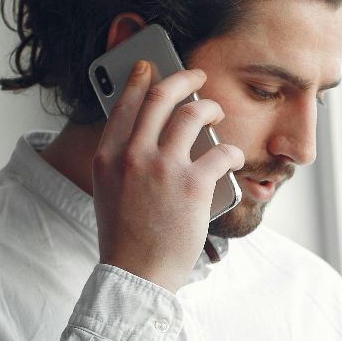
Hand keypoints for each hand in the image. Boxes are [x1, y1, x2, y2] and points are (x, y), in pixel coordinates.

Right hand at [92, 61, 243, 291]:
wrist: (137, 274)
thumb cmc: (127, 238)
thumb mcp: (110, 192)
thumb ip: (123, 161)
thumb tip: (148, 135)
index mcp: (108, 156)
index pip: (124, 104)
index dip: (141, 79)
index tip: (151, 66)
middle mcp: (132, 155)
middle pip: (161, 97)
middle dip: (183, 78)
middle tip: (198, 76)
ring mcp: (163, 168)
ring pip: (193, 115)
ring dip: (210, 108)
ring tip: (216, 113)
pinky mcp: (193, 185)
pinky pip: (221, 151)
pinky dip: (231, 151)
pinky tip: (233, 157)